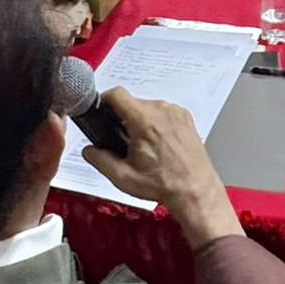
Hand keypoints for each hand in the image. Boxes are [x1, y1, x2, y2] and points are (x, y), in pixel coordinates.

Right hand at [82, 88, 242, 248]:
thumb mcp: (123, 177)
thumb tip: (89, 150)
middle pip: (133, 102)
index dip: (105, 99)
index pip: (117, 94)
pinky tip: (159, 143)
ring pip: (149, 107)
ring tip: (144, 145)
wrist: (195, 189)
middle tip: (124, 141)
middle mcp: (162, 110)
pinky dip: (157, 122)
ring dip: (141, 120)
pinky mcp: (186, 117)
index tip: (102, 110)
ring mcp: (176, 112)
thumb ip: (100, 160)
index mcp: (145, 120)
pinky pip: (164, 112)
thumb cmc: (162, 184)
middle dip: (124, 118)